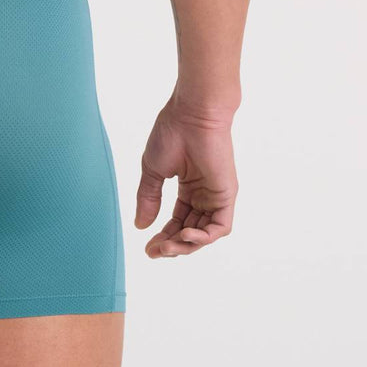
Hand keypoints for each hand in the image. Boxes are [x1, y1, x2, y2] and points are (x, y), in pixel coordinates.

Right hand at [135, 96, 237, 257]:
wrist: (191, 114)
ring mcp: (216, 196)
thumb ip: (148, 199)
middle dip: (172, 245)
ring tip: (166, 247)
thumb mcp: (152, 171)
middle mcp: (204, 195)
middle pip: (190, 231)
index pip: (177, 221)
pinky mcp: (226, 195)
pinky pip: (220, 227)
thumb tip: (140, 226)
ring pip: (205, 234)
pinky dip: (203, 237)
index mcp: (188, 187)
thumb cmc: (171, 134)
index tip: (146, 249)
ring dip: (186, 245)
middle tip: (154, 252)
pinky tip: (184, 235)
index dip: (163, 237)